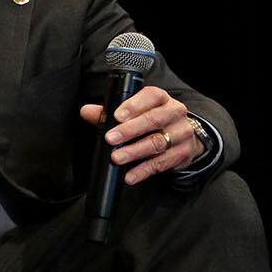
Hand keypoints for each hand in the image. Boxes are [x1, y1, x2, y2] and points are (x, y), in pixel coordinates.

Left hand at [79, 84, 201, 185]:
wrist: (184, 135)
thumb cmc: (154, 119)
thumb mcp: (136, 111)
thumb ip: (110, 111)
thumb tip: (87, 111)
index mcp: (161, 98)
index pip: (151, 96)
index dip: (134, 106)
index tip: (117, 116)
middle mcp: (174, 113)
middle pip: (153, 120)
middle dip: (130, 130)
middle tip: (110, 139)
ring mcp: (181, 133)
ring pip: (157, 143)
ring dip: (134, 152)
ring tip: (116, 158)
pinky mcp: (182, 153)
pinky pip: (161, 163)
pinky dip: (143, 170)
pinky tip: (130, 175)